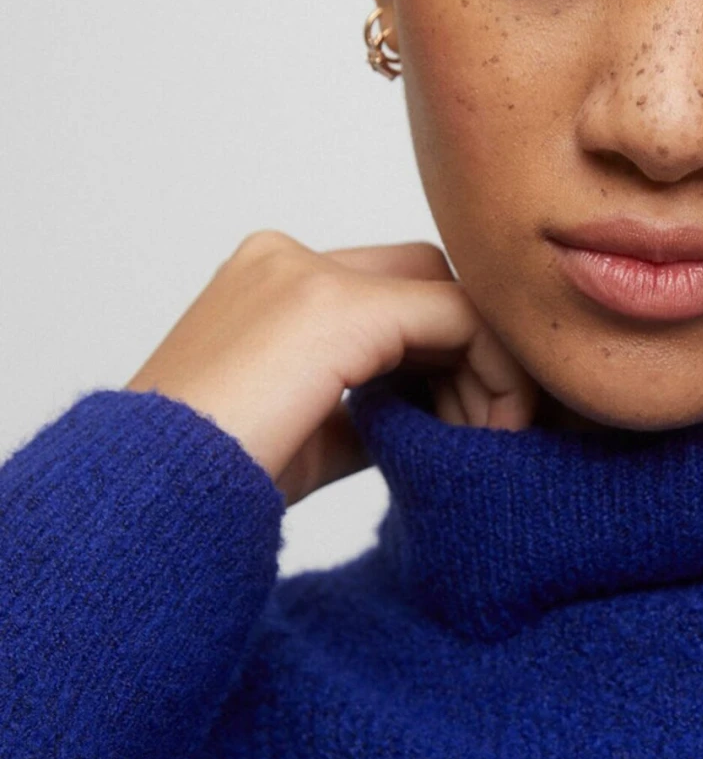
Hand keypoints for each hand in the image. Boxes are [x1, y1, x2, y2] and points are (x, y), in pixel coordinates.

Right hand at [125, 233, 535, 504]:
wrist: (152, 498)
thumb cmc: (213, 486)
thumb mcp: (307, 436)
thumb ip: (371, 409)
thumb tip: (439, 416)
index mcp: (266, 282)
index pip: (391, 295)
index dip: (444, 359)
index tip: (469, 430)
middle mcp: (285, 260)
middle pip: (426, 282)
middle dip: (472, 356)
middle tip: (491, 434)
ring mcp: (305, 274)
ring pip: (449, 294)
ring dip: (489, 369)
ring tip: (493, 444)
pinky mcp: (333, 306)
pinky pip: (457, 317)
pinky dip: (492, 371)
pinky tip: (490, 432)